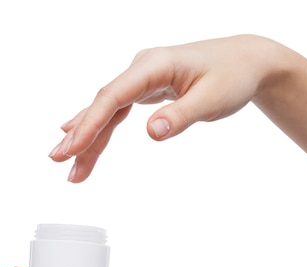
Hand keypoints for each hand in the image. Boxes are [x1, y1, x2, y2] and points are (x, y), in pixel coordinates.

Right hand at [47, 34, 284, 181]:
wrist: (248, 62)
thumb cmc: (233, 76)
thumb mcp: (212, 99)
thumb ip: (181, 116)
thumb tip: (151, 133)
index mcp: (154, 66)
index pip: (113, 96)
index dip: (90, 123)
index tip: (72, 147)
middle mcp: (143, 68)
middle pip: (103, 104)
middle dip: (81, 134)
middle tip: (58, 161)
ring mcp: (143, 78)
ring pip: (108, 109)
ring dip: (89, 136)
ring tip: (70, 165)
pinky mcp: (148, 88)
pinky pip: (119, 110)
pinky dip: (104, 128)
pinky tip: (85, 139)